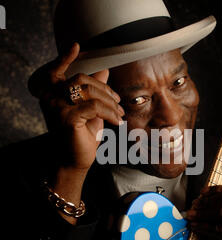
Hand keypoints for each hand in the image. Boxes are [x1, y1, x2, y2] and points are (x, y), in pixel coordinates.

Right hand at [29, 42, 123, 170]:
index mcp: (52, 94)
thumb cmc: (81, 136)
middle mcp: (49, 97)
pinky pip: (95, 107)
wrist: (74, 161)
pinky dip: (110, 113)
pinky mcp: (67, 117)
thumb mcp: (90, 111)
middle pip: (81, 80)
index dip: (65, 57)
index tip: (77, 46)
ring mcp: (56, 106)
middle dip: (105, 89)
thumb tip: (104, 71)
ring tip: (120, 114)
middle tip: (119, 102)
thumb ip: (94, 91)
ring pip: (89, 92)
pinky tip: (117, 122)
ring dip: (110, 102)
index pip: (56, 71)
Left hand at [186, 185, 221, 239]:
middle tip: (194, 204)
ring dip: (202, 214)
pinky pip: (217, 228)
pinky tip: (196, 225)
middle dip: (207, 201)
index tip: (202, 192)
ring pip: (220, 213)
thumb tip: (204, 196)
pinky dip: (204, 226)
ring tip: (191, 215)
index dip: (216, 189)